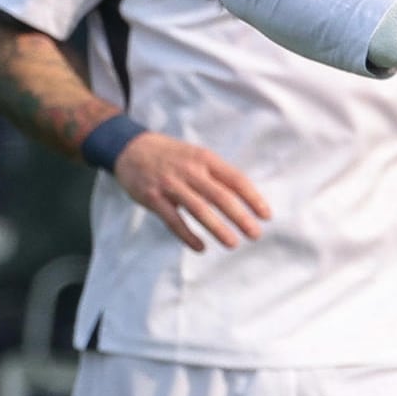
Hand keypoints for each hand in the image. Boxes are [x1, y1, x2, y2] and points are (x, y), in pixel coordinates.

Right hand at [112, 132, 271, 251]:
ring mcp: (170, 184)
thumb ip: (218, 175)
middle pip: (220, 196)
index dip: (253, 198)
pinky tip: (200, 247)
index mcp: (205, 159)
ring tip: (233, 243)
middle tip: (255, 234)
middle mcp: (190, 170)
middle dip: (240, 217)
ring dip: (218, 228)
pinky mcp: (153, 197)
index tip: (266, 216)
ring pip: (199, 209)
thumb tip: (247, 200)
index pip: (236, 179)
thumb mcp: (197, 156)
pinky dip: (187, 235)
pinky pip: (173, 220)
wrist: (130, 148)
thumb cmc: (172, 156)